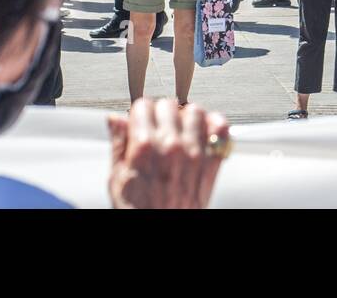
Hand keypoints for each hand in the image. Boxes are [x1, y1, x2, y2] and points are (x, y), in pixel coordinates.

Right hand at [107, 98, 229, 208]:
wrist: (161, 233)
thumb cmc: (138, 210)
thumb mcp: (117, 178)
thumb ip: (118, 144)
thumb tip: (115, 120)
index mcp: (144, 147)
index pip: (144, 105)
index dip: (140, 112)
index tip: (140, 119)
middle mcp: (171, 145)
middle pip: (168, 104)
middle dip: (160, 111)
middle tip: (157, 124)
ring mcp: (195, 152)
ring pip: (195, 110)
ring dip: (186, 115)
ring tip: (180, 127)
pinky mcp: (212, 161)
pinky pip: (221, 128)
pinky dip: (215, 123)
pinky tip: (204, 129)